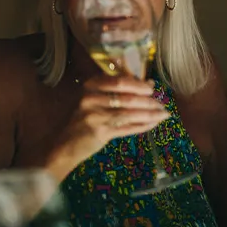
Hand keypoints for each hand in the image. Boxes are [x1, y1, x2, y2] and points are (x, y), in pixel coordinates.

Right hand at [48, 75, 169, 176]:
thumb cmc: (83, 120)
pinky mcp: (100, 132)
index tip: (152, 87)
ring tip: (163, 114)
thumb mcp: (94, 100)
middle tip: (161, 104)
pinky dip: (143, 125)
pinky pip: (128, 127)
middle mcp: (91, 98)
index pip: (119, 81)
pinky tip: (153, 123)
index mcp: (90, 86)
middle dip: (148, 100)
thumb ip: (118, 91)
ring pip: (130, 113)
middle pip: (127, 97)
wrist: (64, 145)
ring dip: (150, 114)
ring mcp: (95, 116)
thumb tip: (149, 82)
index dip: (139, 84)